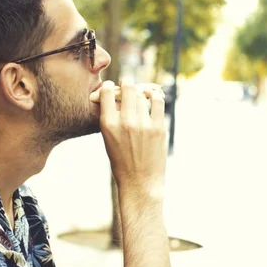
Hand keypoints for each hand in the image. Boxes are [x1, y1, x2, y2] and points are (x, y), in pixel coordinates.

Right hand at [98, 80, 167, 194]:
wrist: (140, 182)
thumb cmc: (122, 162)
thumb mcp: (108, 139)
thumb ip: (111, 118)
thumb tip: (117, 97)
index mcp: (108, 124)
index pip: (108, 92)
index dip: (110, 86)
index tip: (112, 86)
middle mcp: (125, 122)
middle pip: (128, 89)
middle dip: (127, 84)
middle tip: (128, 84)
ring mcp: (143, 124)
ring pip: (142, 95)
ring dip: (140, 91)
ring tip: (140, 92)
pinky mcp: (158, 128)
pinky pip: (158, 102)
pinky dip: (155, 96)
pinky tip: (152, 96)